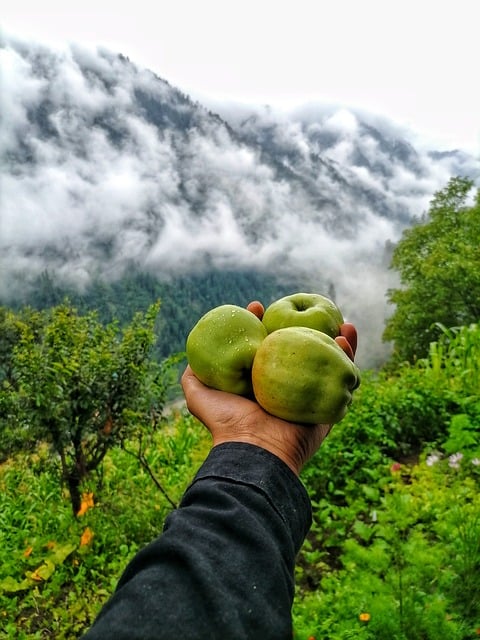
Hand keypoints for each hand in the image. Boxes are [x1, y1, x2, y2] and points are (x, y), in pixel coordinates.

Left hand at [182, 301, 356, 475]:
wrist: (254, 448)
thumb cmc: (225, 421)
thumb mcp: (199, 395)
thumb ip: (194, 375)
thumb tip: (193, 358)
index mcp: (262, 384)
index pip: (265, 348)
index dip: (262, 326)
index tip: (257, 306)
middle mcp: (287, 388)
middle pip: (300, 352)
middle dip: (305, 329)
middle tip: (304, 309)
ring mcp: (309, 396)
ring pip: (326, 361)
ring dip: (334, 338)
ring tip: (338, 320)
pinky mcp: (328, 405)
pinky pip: (344, 376)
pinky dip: (349, 355)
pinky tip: (347, 334)